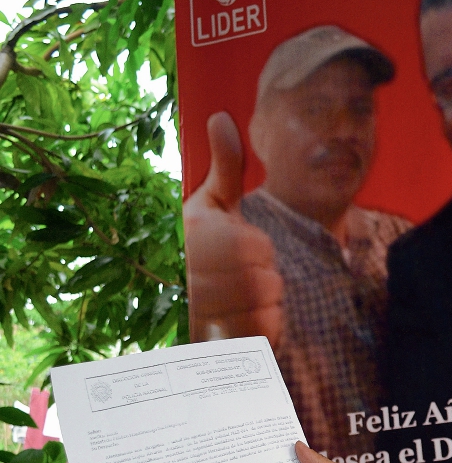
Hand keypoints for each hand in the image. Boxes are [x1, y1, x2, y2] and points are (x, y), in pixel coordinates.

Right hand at [183, 112, 283, 344]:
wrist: (174, 309)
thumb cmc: (199, 250)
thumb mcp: (210, 204)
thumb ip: (226, 166)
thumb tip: (221, 116)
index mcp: (192, 238)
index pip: (258, 249)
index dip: (258, 251)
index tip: (238, 251)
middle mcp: (188, 276)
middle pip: (266, 281)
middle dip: (264, 280)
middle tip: (240, 278)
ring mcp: (196, 315)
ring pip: (265, 309)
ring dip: (263, 306)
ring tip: (238, 300)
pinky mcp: (208, 346)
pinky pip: (259, 337)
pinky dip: (261, 331)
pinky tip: (239, 324)